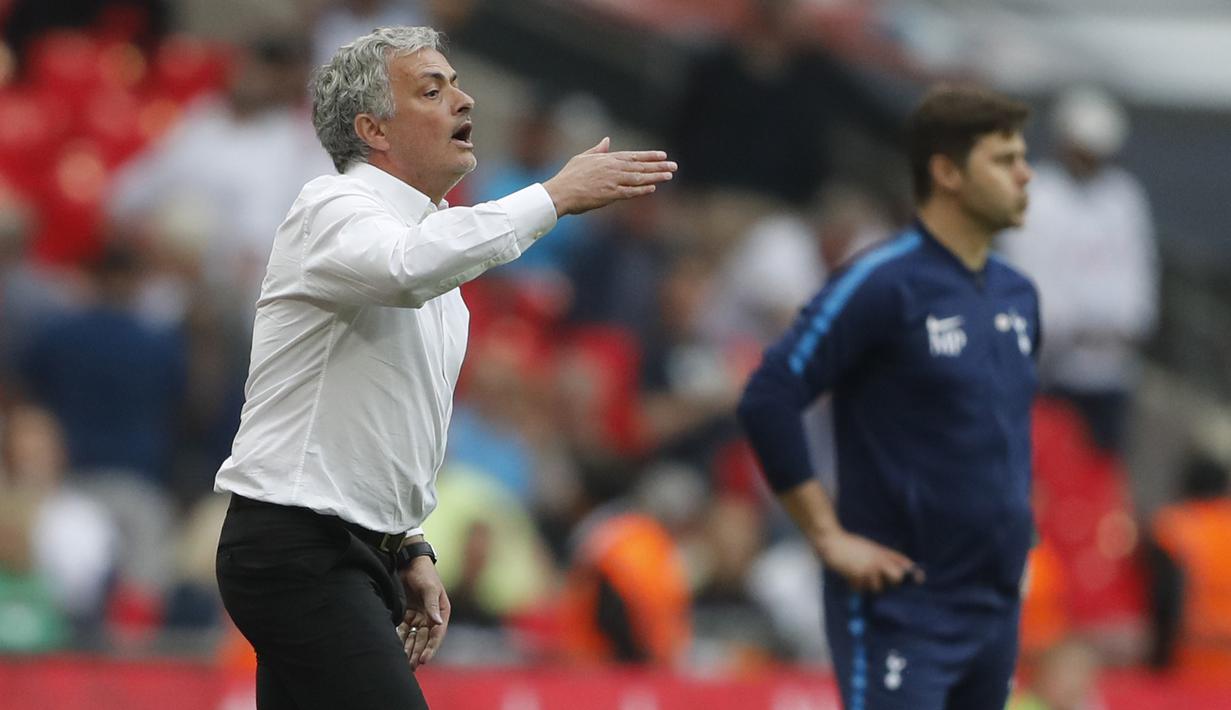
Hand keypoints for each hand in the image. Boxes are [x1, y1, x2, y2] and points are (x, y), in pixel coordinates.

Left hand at [398, 556, 450, 669]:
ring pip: (414, 637)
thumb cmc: (423, 572)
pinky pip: (404, 630)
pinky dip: (401, 639)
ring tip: (404, 664)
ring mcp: (419, 615)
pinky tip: (396, 649)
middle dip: (419, 652)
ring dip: (410, 649)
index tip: (423, 659)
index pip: (437, 633)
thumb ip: (432, 605)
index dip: (431, 647)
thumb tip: (438, 622)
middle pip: (425, 638)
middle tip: (412, 666)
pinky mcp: (407, 613)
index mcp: (442, 611)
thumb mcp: (429, 588)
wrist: (408, 560)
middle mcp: (431, 615)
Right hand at [541, 137, 676, 216]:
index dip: (649, 156)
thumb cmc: (569, 176)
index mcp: (607, 159)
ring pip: (639, 178)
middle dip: (658, 165)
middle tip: (674, 166)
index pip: (633, 156)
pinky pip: (630, 192)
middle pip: (640, 166)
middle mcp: (613, 168)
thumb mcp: (582, 158)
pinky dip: (642, 190)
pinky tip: (653, 188)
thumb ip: (598, 150)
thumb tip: (607, 141)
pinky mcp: (610, 194)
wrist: (560, 192)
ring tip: (669, 175)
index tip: (663, 155)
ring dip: (655, 176)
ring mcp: (613, 181)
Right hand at [815, 529, 923, 593]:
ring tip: (859, 577)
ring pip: (877, 588)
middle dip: (892, 582)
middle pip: (897, 577)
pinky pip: (861, 589)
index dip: (913, 572)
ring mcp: (868, 569)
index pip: (902, 562)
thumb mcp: (871, 547)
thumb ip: (884, 556)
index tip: (920, 579)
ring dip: (868, 586)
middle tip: (882, 581)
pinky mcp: (857, 575)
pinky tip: (850, 576)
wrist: (832, 542)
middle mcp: (878, 560)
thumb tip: (900, 568)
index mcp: (882, 552)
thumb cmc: (850, 544)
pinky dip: (855, 586)